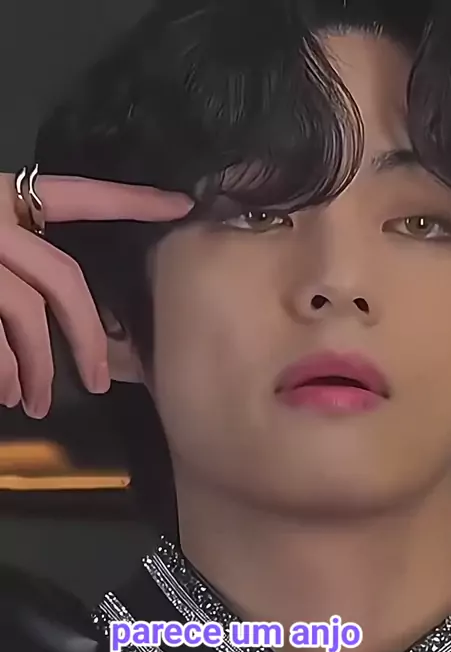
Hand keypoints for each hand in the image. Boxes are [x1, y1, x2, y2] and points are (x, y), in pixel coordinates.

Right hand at [0, 174, 192, 417]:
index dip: (131, 202)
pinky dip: (3, 370)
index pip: (80, 197)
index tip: (181, 206)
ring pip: (27, 314)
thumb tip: (50, 306)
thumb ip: (21, 252)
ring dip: (38, 368)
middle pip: (64, 279)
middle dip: (87, 337)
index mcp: (7, 196)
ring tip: (38, 403)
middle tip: (99, 382)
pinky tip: (8, 394)